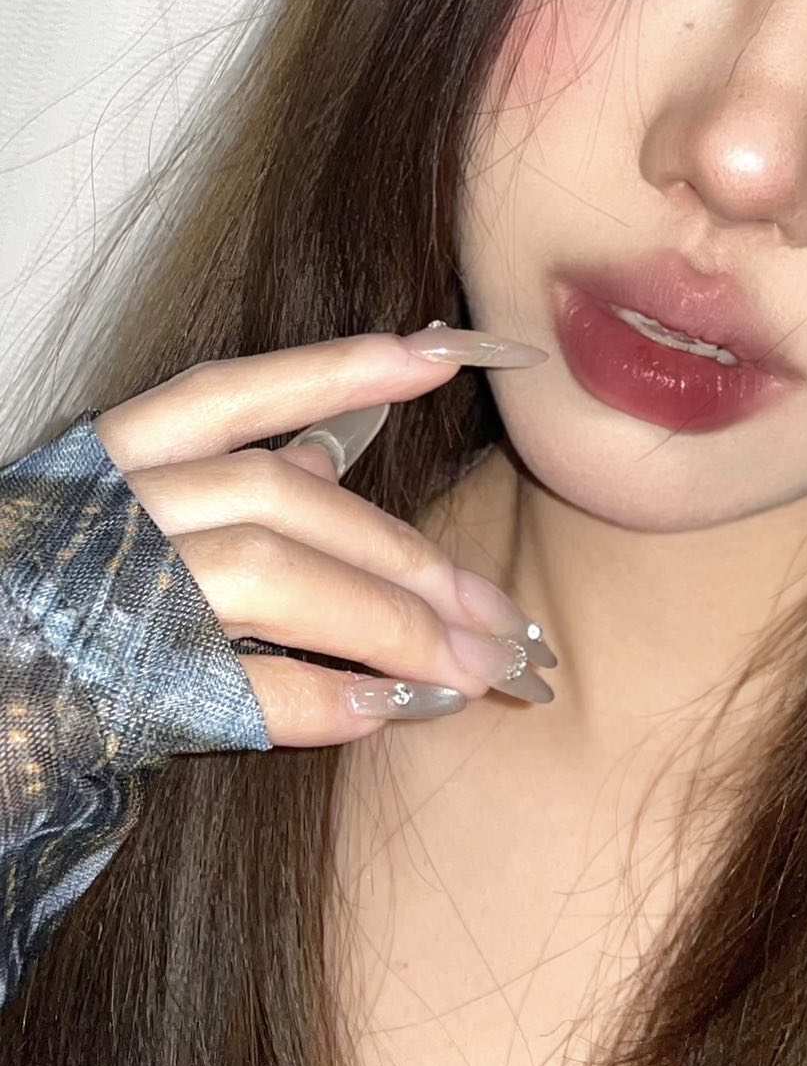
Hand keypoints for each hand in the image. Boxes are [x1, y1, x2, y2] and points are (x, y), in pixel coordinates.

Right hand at [91, 325, 556, 745]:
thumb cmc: (43, 625)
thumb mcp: (114, 530)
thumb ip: (214, 488)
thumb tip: (325, 453)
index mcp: (101, 465)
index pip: (228, 392)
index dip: (335, 367)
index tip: (443, 351)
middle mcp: (98, 515)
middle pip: (280, 494)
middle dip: (404, 553)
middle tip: (502, 617)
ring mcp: (95, 599)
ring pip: (270, 576)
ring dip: (387, 624)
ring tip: (471, 669)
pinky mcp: (99, 694)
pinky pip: (231, 688)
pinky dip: (318, 700)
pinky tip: (384, 714)